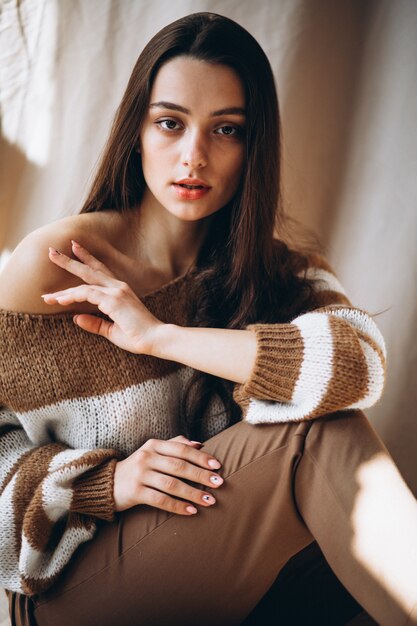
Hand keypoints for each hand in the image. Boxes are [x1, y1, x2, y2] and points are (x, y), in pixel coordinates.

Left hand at [41, 240, 162, 354]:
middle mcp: (118, 287)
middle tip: (52, 252)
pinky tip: (60, 301)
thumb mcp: (111, 331)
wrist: (155, 339)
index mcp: (120, 291)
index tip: (75, 248)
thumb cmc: (138, 336)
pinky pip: (86, 294)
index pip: (100, 270)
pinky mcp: (113, 300)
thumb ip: (95, 323)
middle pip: (90, 270)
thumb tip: (76, 318)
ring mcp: (116, 292)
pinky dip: (72, 297)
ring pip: (83, 284)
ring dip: (63, 290)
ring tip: (46, 295)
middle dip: (70, 261)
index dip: (87, 259)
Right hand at [113, 435, 223, 514]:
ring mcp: (140, 475)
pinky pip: (160, 500)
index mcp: (154, 445)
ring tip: (209, 500)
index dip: (200, 457)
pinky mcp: (135, 492)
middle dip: (201, 475)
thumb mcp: (153, 452)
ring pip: (171, 484)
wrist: (108, 483)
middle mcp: (147, 457)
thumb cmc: (138, 467)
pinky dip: (177, 506)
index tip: (217, 466)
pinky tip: (191, 511)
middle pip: (179, 466)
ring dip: (193, 493)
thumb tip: (199, 444)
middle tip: (219, 483)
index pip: (181, 449)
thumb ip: (175, 445)